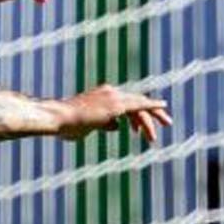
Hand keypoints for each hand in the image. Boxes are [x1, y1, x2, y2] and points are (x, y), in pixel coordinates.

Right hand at [54, 85, 171, 143]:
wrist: (58, 118)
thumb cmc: (66, 124)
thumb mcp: (89, 126)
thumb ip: (104, 124)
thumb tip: (117, 126)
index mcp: (102, 96)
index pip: (126, 103)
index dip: (136, 116)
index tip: (141, 128)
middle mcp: (110, 92)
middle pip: (137, 102)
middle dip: (151, 113)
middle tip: (165, 123)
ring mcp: (113, 97)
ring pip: (140, 105)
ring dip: (152, 119)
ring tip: (162, 130)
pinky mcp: (116, 105)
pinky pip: (140, 105)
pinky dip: (152, 106)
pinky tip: (163, 108)